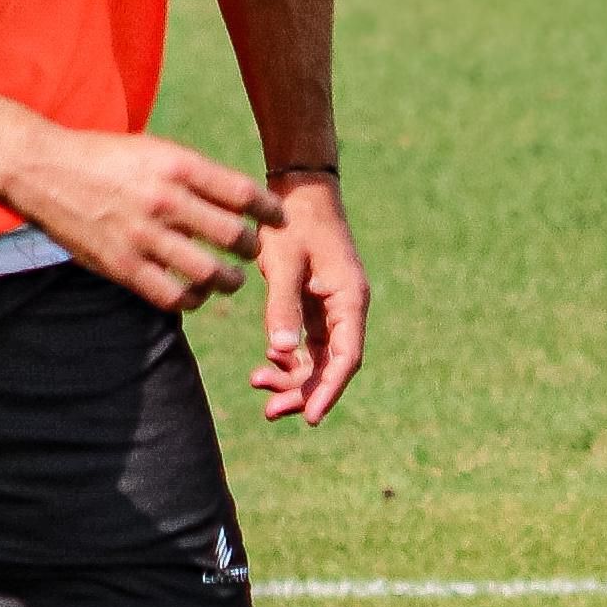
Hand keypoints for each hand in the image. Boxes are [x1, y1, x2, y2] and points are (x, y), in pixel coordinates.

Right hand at [1, 125, 265, 309]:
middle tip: (252, 251)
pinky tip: (195, 293)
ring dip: (228, 281)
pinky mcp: (122, 265)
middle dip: (252, 248)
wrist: (43, 169)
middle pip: (233, 235)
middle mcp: (164, 200)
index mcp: (176, 165)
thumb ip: (192, 175)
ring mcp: (143, 236)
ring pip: (209, 273)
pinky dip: (192, 300)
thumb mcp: (153, 150)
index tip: (277, 219)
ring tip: (230, 279)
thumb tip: (236, 201)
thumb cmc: (104, 157)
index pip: (242, 193)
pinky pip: (172, 296)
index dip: (269, 211)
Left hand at [246, 170, 369, 423]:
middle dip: (303, 390)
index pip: (345, 358)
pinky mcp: (314, 305)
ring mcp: (330, 308)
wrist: (297, 189)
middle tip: (271, 410)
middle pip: (331, 365)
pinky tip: (263, 366)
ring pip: (317, 358)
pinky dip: (287, 358)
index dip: (328, 390)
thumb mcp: (285, 261)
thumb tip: (280, 351)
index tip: (309, 417)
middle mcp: (346, 308)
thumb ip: (282, 305)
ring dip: (292, 377)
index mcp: (349, 299)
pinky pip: (305, 344)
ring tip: (257, 383)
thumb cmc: (293, 221)